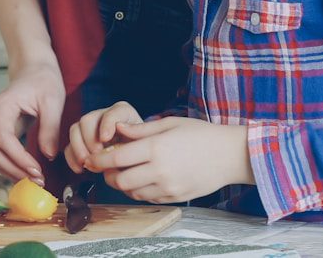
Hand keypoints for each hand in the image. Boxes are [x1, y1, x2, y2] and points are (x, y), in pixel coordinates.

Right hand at [0, 60, 65, 184]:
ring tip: (36, 180)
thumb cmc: (43, 80)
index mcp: (2, 107)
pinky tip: (30, 173)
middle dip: (15, 170)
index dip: (18, 159)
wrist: (33, 69)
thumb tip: (48, 155)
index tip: (37, 171)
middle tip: (39, 181)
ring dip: (13, 172)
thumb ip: (49, 128)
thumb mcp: (52, 101)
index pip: (3, 139)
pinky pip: (1, 154)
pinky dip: (13, 166)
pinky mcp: (0, 132)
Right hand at [64, 101, 140, 173]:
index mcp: (123, 112)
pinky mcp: (81, 140)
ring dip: (78, 149)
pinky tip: (80, 169)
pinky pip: (69, 146)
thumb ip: (137, 143)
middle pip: (88, 120)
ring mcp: (90, 127)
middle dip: (89, 139)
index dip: (106, 124)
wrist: (138, 157)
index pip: (112, 113)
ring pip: (75, 130)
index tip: (105, 138)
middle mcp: (103, 116)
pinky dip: (72, 158)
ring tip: (87, 164)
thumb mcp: (145, 145)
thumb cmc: (142, 150)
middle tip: (96, 155)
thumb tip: (122, 149)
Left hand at [85, 117, 253, 203]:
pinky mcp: (177, 197)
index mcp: (156, 148)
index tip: (91, 158)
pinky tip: (141, 180)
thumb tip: (117, 128)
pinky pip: (149, 198)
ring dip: (123, 185)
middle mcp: (161, 170)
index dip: (99, 160)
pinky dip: (139, 191)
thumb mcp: (170, 123)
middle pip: (121, 180)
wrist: (231, 155)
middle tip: (106, 168)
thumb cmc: (201, 134)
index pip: (117, 158)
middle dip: (108, 175)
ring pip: (133, 192)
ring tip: (123, 173)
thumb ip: (140, 129)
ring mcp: (170, 186)